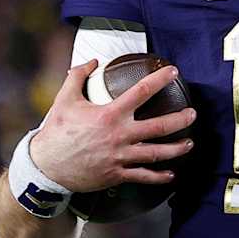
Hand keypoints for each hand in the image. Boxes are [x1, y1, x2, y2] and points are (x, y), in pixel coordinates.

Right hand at [29, 60, 197, 192]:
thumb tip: (92, 61)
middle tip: (192, 114)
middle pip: (159, 126)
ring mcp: (120, 157)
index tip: (173, 72)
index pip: (141, 92)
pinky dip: (159, 176)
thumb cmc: (56, 132)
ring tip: (189, 144)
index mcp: (109, 115)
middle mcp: (119, 135)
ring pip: (157, 153)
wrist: (46, 166)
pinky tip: (171, 174)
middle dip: (180, 119)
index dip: (160, 79)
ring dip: (177, 149)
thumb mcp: (64, 100)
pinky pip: (144, 176)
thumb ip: (77, 76)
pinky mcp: (117, 174)